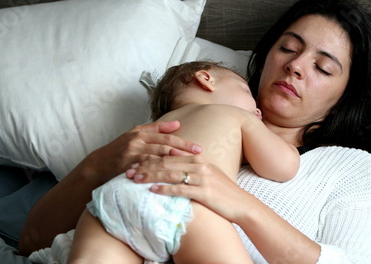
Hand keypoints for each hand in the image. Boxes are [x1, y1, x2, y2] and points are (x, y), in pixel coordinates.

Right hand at [81, 121, 201, 184]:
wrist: (97, 166)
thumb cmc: (119, 150)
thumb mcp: (135, 135)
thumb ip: (156, 129)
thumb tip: (177, 124)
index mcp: (140, 133)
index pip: (166, 137)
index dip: (183, 142)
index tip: (198, 148)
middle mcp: (136, 141)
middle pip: (164, 146)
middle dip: (183, 151)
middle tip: (198, 157)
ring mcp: (131, 154)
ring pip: (156, 157)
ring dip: (173, 162)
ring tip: (188, 167)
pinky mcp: (127, 167)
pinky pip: (146, 170)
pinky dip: (158, 173)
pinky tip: (170, 178)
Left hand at [127, 155, 253, 222]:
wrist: (241, 204)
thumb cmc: (223, 191)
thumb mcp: (208, 174)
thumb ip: (191, 168)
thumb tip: (173, 166)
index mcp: (198, 159)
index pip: (169, 155)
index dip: (150, 158)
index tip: (134, 162)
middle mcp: (199, 165)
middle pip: (166, 162)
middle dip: (145, 166)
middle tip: (128, 171)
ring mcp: (202, 178)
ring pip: (170, 174)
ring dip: (151, 176)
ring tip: (135, 180)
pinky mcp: (204, 192)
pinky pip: (181, 189)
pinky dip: (166, 189)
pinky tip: (153, 190)